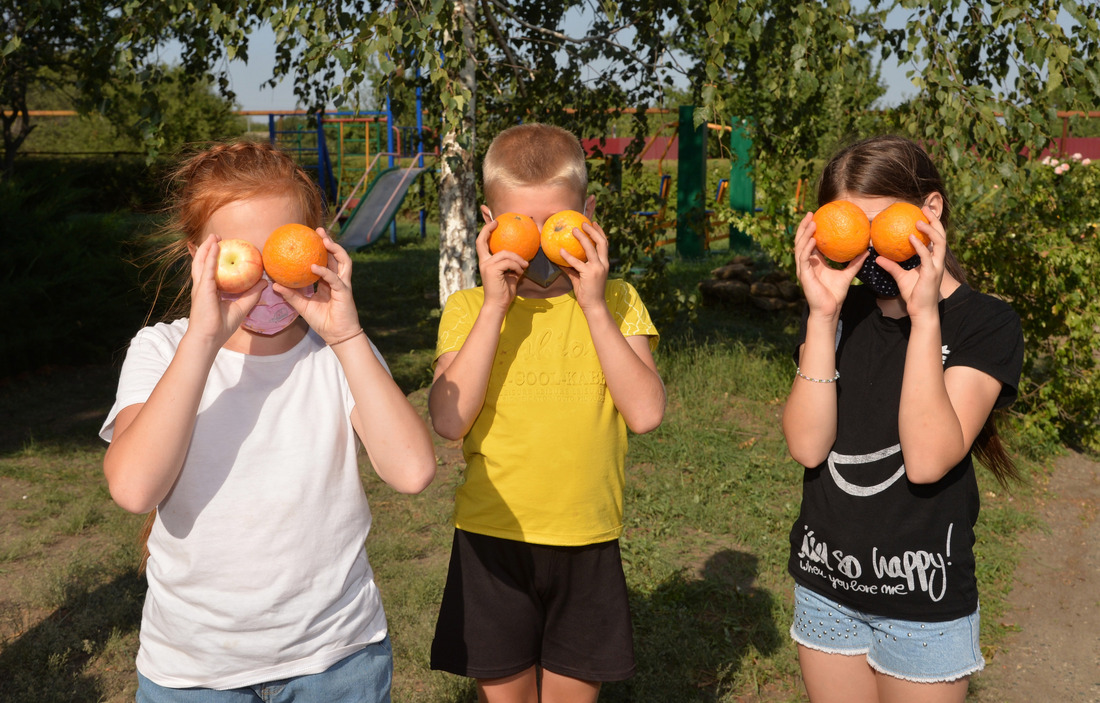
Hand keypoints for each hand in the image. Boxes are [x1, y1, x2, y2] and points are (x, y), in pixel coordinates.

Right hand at [187, 235, 263, 346]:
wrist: (209, 339)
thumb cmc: (221, 327)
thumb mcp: (241, 307)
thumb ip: (252, 294)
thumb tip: (264, 282)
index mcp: (210, 291)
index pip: (211, 271)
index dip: (215, 259)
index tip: (224, 248)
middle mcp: (203, 287)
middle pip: (203, 263)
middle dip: (209, 249)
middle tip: (217, 237)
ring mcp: (200, 287)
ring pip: (201, 262)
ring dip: (207, 248)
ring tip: (214, 236)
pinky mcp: (203, 289)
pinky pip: (207, 269)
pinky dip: (210, 256)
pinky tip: (215, 247)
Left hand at [275, 228, 361, 343]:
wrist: (337, 336)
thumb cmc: (322, 322)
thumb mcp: (303, 306)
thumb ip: (290, 295)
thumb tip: (274, 284)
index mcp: (329, 282)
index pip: (326, 261)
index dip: (320, 249)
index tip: (309, 237)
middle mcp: (338, 280)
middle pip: (337, 256)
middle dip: (329, 241)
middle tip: (318, 230)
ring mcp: (343, 285)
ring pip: (343, 262)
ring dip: (335, 249)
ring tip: (324, 240)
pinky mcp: (344, 292)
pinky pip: (335, 279)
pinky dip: (325, 272)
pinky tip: (315, 266)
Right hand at [475, 219, 527, 312]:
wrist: (498, 305)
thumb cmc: (504, 292)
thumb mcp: (510, 275)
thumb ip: (512, 265)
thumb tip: (522, 258)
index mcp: (485, 263)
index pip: (481, 244)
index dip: (486, 231)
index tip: (494, 223)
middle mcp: (483, 262)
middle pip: (482, 241)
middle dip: (487, 229)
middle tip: (498, 223)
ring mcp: (486, 266)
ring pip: (504, 253)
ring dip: (517, 259)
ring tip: (525, 265)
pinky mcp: (491, 270)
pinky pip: (508, 262)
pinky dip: (517, 266)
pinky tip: (521, 271)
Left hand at [559, 219, 609, 313]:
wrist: (594, 306)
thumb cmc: (588, 293)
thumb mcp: (581, 277)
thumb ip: (573, 268)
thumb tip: (560, 260)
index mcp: (604, 264)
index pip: (604, 244)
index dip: (600, 232)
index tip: (593, 223)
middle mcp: (603, 264)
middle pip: (601, 242)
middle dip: (593, 230)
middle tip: (584, 222)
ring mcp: (597, 269)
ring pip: (590, 248)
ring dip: (582, 237)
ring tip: (573, 230)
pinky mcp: (589, 274)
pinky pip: (576, 262)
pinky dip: (568, 256)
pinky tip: (560, 251)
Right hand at [794, 212, 866, 319]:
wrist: (829, 309)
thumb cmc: (835, 294)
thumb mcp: (847, 275)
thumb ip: (855, 263)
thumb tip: (867, 251)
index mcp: (814, 262)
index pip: (810, 242)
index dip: (811, 230)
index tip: (817, 216)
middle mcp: (807, 263)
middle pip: (801, 241)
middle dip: (804, 227)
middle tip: (811, 214)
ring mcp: (803, 269)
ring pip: (800, 247)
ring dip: (804, 233)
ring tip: (811, 222)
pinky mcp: (804, 274)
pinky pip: (804, 258)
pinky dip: (807, 247)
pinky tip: (812, 239)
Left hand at [877, 206, 946, 321]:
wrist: (921, 312)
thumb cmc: (914, 295)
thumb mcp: (901, 277)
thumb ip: (891, 266)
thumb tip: (878, 257)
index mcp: (933, 260)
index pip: (935, 238)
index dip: (932, 224)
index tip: (922, 212)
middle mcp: (937, 261)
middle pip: (942, 235)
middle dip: (935, 220)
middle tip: (924, 208)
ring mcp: (936, 266)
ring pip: (939, 242)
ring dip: (930, 229)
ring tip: (918, 220)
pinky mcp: (931, 273)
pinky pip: (926, 255)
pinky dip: (919, 245)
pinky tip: (911, 237)